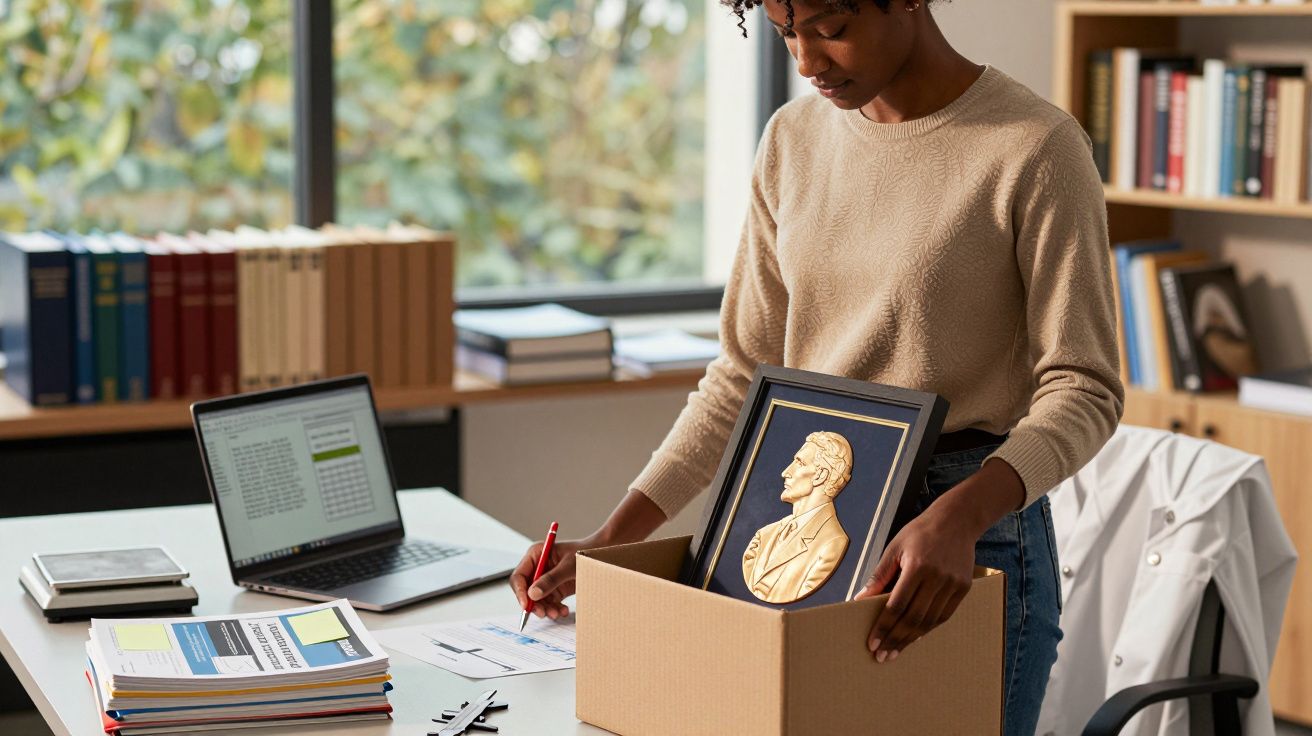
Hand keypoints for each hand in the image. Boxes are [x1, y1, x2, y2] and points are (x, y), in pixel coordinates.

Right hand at [508, 535, 599, 619]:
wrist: (600, 556)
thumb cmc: (585, 553)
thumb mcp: (569, 565)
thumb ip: (551, 579)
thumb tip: (532, 594)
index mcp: (536, 555)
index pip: (519, 576)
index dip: (520, 591)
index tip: (526, 605)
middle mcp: (537, 567)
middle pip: (526, 591)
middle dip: (534, 604)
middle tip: (543, 613)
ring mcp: (545, 579)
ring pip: (537, 600)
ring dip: (545, 609)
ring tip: (557, 613)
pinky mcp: (554, 589)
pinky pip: (549, 603)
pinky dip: (554, 609)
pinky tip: (563, 610)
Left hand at [855, 509, 975, 661]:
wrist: (957, 520)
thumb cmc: (920, 532)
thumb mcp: (894, 548)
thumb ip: (879, 576)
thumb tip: (860, 599)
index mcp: (917, 566)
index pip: (896, 605)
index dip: (884, 627)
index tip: (873, 643)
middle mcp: (937, 577)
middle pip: (913, 618)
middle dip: (895, 640)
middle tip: (882, 655)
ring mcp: (953, 584)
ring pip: (930, 621)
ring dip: (911, 639)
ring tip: (896, 651)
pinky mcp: (963, 588)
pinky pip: (944, 616)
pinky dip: (928, 628)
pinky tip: (915, 636)